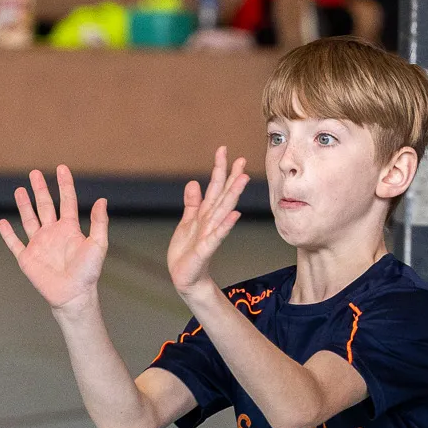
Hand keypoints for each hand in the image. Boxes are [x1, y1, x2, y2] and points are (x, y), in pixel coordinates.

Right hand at [0, 165, 108, 312]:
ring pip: (29, 219)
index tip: (62, 168)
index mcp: (70, 229)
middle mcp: (53, 233)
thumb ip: (99, 223)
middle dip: (40, 189)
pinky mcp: (27, 258)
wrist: (73, 295)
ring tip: (20, 189)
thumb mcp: (98, 245)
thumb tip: (102, 200)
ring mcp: (39, 244)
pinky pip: (15, 243)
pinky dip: (7, 233)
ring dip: (24, 205)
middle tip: (35, 173)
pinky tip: (2, 222)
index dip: (65, 185)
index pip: (67, 201)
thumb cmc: (88, 272)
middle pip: (45, 206)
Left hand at [166, 146, 249, 301]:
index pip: (214, 188)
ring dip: (233, 195)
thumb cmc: (187, 252)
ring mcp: (210, 234)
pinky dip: (226, 225)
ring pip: (222, 210)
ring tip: (242, 178)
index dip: (218, 169)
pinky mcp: (206, 249)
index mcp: (205, 214)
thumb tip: (195, 183)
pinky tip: (235, 214)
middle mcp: (210, 221)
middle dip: (231, 177)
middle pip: (222, 195)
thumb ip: (192, 203)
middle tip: (242, 159)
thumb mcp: (186, 222)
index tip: (223, 150)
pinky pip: (217, 235)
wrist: (185, 278)